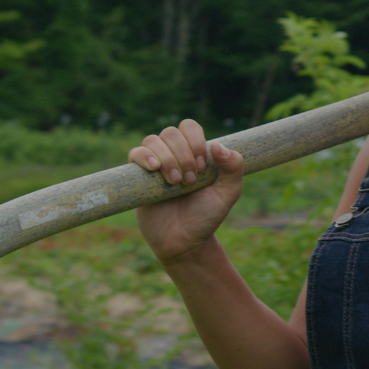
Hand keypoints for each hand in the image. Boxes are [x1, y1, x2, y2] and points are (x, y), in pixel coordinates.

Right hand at [129, 119, 243, 264]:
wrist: (185, 241)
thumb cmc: (207, 215)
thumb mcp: (228, 192)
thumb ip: (233, 166)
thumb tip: (217, 145)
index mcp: (195, 153)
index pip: (189, 127)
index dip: (195, 140)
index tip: (203, 167)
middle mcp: (174, 155)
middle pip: (171, 132)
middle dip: (183, 154)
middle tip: (190, 180)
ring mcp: (155, 165)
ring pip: (153, 140)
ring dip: (167, 158)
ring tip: (176, 183)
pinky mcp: (137, 178)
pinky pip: (134, 154)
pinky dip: (144, 156)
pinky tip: (154, 169)